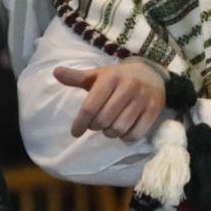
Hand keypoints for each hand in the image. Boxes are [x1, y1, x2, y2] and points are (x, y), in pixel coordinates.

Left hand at [53, 60, 167, 140]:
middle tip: (96, 124)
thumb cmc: (119, 78)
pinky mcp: (154, 110)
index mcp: (111, 77)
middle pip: (103, 121)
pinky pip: (135, 134)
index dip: (80, 123)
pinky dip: (126, 137)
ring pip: (119, 129)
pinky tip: (123, 131)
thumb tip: (56, 72)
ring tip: (109, 127)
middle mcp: (128, 86)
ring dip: (110, 133)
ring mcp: (143, 98)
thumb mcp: (98, 75)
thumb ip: (77, 77)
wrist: (152, 74)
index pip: (90, 106)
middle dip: (96, 127)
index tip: (75, 132)